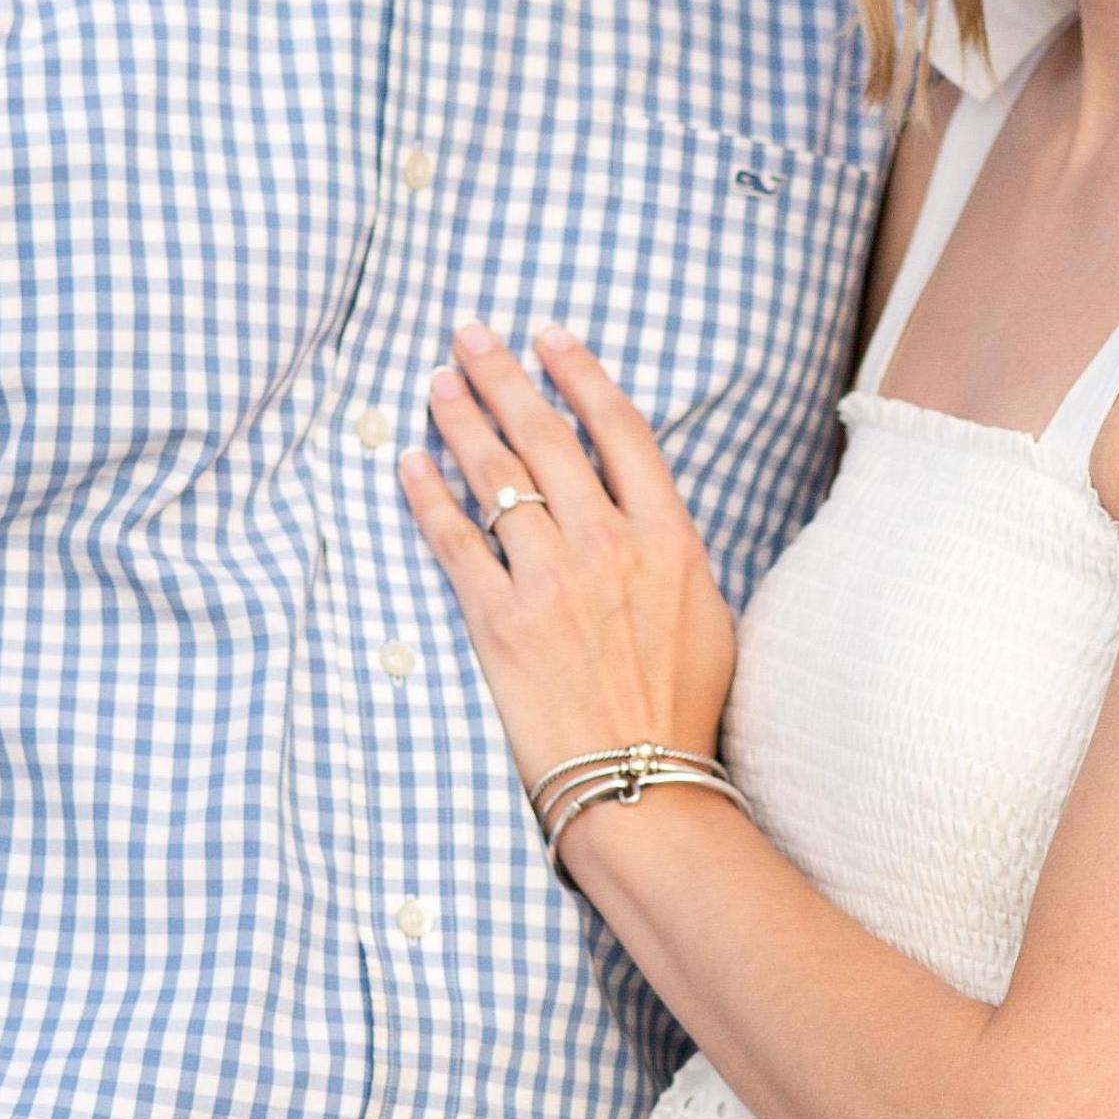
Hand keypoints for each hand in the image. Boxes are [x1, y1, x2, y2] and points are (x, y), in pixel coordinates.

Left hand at [399, 322, 735, 795]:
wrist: (642, 783)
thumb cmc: (682, 708)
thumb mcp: (710, 614)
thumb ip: (674, 554)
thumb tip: (647, 516)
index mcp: (669, 537)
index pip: (620, 428)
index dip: (580, 373)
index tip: (551, 336)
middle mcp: (608, 544)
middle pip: (547, 434)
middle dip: (503, 374)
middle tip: (469, 335)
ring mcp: (550, 580)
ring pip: (496, 474)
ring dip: (460, 419)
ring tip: (437, 384)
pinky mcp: (498, 621)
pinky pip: (454, 540)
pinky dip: (427, 495)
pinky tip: (408, 462)